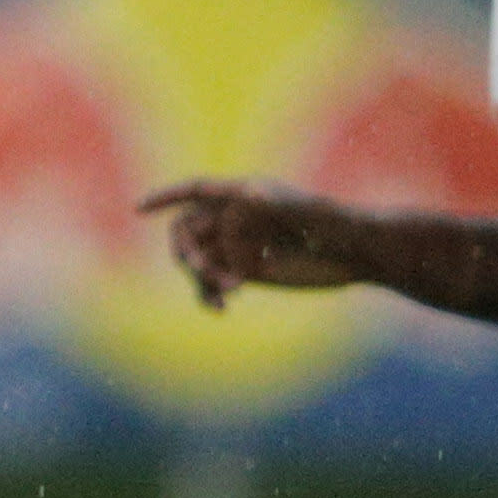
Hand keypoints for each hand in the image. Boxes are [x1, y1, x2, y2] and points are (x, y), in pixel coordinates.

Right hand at [134, 180, 363, 308]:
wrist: (358, 253)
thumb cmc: (339, 224)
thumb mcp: (310, 212)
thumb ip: (280, 203)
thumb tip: (249, 194)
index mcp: (245, 195)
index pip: (196, 191)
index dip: (166, 198)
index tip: (139, 209)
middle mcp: (236, 218)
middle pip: (187, 230)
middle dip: (187, 251)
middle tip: (205, 272)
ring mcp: (238, 245)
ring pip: (196, 260)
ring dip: (198, 278)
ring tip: (224, 294)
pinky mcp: (246, 271)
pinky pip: (212, 282)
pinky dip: (208, 294)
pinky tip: (221, 306)